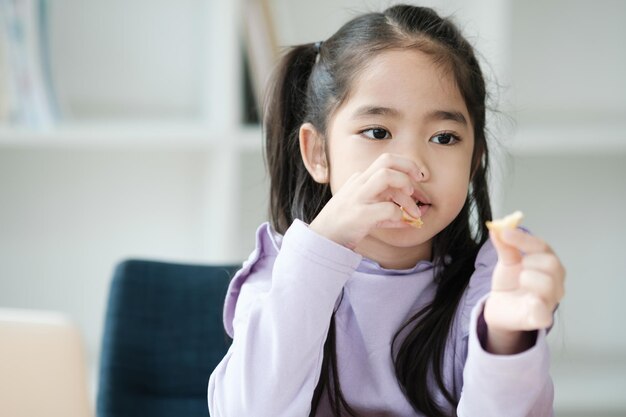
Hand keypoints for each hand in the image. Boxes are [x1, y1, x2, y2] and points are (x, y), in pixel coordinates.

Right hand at [309, 153, 422, 248]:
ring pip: (387, 177)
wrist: (321, 239)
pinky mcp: (360, 214)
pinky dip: (401, 216)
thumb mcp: (364, 210)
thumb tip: (408, 216)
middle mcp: (359, 184)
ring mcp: (358, 197)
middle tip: (417, 187)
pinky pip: (389, 209)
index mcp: (360, 180)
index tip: (417, 179)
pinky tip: (402, 224)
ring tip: (413, 210)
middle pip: (387, 160)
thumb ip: (384, 208)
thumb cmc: (343, 225)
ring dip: (405, 192)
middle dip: (408, 168)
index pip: (386, 160)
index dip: (406, 166)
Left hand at [484, 228, 564, 352]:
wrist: (500, 308)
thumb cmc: (510, 283)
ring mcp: (549, 301)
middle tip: (519, 265)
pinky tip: (528, 300)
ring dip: (529, 278)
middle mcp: (554, 282)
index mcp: (548, 264)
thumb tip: (496, 229)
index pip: (543, 247)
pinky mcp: (540, 319)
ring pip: (549, 284)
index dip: (524, 239)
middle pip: (552, 263)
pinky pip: (544, 313)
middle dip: (531, 260)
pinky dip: (536, 304)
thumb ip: (505, 246)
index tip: (505, 233)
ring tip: (520, 281)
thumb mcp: (506, 262)